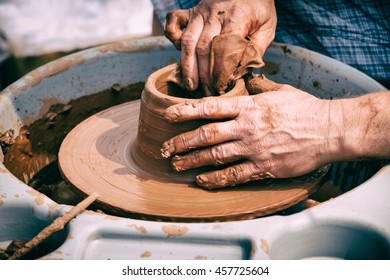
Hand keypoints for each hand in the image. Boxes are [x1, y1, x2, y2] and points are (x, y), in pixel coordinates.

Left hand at [161, 85, 342, 188]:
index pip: (210, 107)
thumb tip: (246, 84)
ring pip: (215, 156)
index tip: (168, 115)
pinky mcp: (264, 166)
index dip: (185, 111)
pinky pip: (234, 175)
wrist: (329, 130)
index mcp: (249, 107)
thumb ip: (257, 90)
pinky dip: (215, 179)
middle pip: (206, 135)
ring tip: (176, 165)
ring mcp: (254, 149)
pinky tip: (201, 180)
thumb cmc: (305, 109)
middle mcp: (247, 127)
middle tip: (165, 149)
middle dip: (182, 142)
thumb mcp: (278, 91)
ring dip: (192, 161)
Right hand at [165, 0, 276, 93]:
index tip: (221, 88)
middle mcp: (215, 13)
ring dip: (187, 65)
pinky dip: (171, 35)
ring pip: (188, 40)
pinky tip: (176, 51)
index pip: (224, 48)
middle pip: (204, 48)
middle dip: (204, 74)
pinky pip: (174, 20)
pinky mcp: (192, 10)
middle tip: (207, 92)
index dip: (221, 71)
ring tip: (190, 84)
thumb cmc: (259, 8)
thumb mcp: (267, 27)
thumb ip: (257, 49)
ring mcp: (201, 12)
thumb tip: (244, 72)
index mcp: (237, 17)